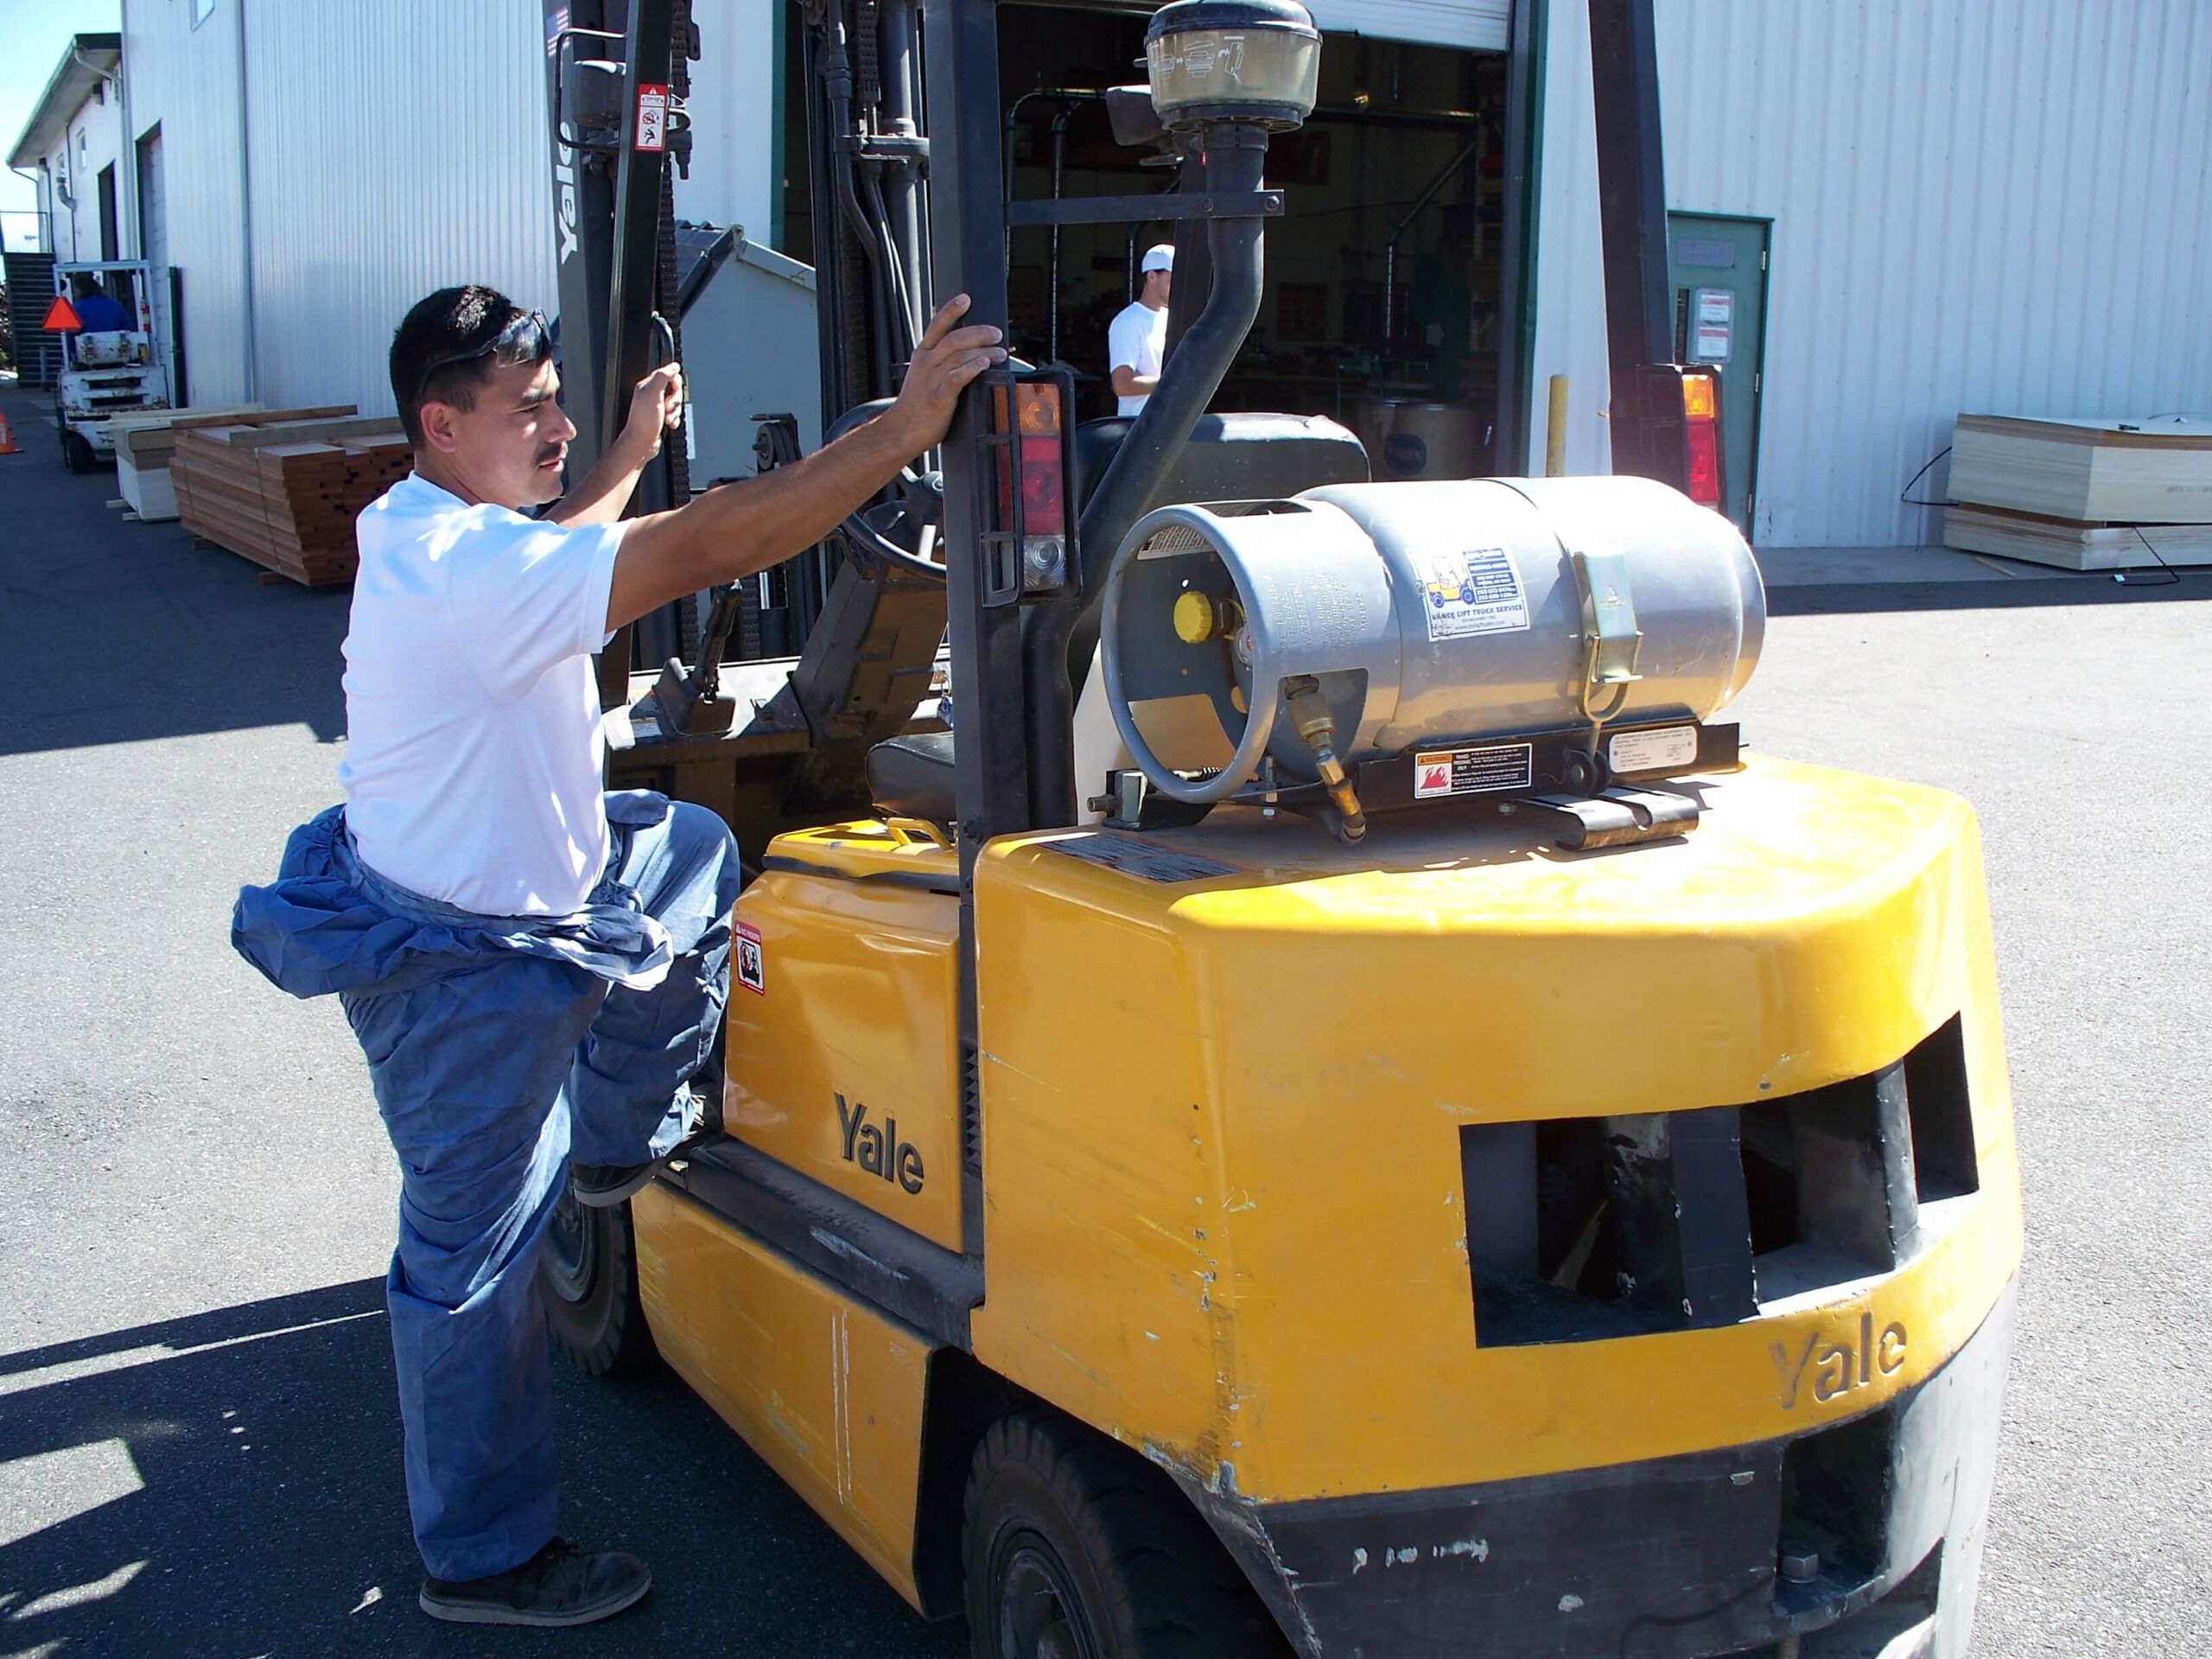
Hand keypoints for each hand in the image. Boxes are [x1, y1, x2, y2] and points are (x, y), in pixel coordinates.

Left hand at [621, 364, 684, 459]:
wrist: (642, 442)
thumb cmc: (644, 421)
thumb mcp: (653, 393)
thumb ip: (663, 375)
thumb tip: (674, 366)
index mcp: (648, 385)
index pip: (668, 374)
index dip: (674, 383)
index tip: (672, 392)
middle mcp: (652, 394)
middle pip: (675, 389)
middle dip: (675, 400)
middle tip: (667, 407)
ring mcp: (657, 406)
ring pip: (676, 403)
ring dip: (675, 412)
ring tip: (667, 418)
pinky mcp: (661, 417)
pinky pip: (675, 414)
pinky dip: (675, 419)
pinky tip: (669, 424)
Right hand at [889, 295, 1005, 453]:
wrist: (900, 431)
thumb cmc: (917, 405)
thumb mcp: (924, 375)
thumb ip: (941, 361)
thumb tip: (968, 352)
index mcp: (923, 355)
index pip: (937, 326)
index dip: (951, 310)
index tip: (965, 298)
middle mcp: (927, 364)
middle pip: (954, 338)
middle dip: (978, 332)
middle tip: (996, 334)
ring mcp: (932, 380)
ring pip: (958, 356)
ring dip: (983, 351)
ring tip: (1000, 353)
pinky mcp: (939, 398)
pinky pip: (956, 378)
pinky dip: (971, 368)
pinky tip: (983, 363)